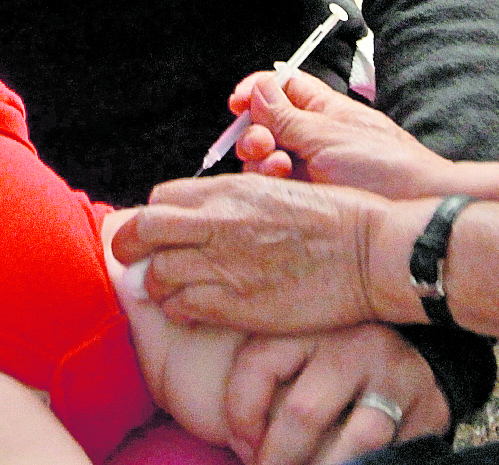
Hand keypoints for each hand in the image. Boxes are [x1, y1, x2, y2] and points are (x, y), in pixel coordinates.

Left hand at [111, 173, 383, 331]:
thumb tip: (206, 214)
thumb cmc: (334, 218)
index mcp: (227, 190)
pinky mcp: (237, 305)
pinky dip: (179, 309)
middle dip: (128, 246)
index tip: (153, 232)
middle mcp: (216, 223)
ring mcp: (224, 265)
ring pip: (158, 275)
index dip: (151, 217)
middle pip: (142, 231)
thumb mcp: (274, 189)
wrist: (369, 253)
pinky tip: (191, 309)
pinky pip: (183, 309)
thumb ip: (233, 201)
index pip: (160, 199)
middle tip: (130, 259)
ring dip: (157, 284)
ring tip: (168, 290)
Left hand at [225, 325, 449, 464]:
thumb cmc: (326, 352)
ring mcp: (396, 378)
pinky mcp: (429, 413)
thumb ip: (230, 342)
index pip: (259, 364)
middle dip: (278, 459)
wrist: (413, 346)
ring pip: (355, 443)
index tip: (240, 445)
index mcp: (311, 320)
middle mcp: (355, 344)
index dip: (240, 415)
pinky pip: (392, 457)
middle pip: (303, 413)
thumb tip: (145, 310)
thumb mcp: (282, 333)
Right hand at [232, 73, 454, 198]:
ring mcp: (310, 168)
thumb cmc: (386, 167)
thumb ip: (288, 116)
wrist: (416, 213)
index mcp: (324, 109)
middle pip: (266, 125)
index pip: (282, 88)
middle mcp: (313, 137)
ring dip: (261, 159)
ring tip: (276, 166)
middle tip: (260, 142)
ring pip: (267, 157)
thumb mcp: (330, 137)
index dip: (257, 91)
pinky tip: (279, 185)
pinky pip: (276, 186)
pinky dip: (270, 183)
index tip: (237, 102)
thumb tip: (259, 86)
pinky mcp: (308, 198)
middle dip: (254, 131)